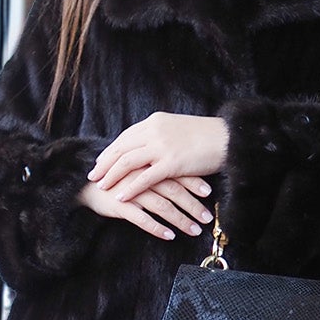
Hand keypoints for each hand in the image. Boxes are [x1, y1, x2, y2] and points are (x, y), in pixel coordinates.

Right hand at [77, 168, 213, 240]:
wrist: (84, 185)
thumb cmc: (115, 177)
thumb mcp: (136, 167)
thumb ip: (156, 169)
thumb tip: (181, 177)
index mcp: (148, 164)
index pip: (176, 172)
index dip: (193, 182)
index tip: (209, 193)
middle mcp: (142, 176)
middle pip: (174, 191)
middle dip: (193, 206)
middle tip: (207, 218)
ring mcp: (131, 191)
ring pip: (162, 206)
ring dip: (180, 220)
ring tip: (194, 230)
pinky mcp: (120, 206)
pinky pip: (142, 219)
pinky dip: (157, 228)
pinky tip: (169, 236)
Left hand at [86, 113, 229, 206]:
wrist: (227, 138)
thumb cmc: (206, 136)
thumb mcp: (178, 129)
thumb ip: (161, 135)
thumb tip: (148, 144)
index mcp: (155, 122)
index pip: (125, 137)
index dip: (111, 151)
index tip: (100, 161)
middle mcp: (155, 131)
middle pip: (121, 148)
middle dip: (105, 163)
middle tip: (93, 176)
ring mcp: (162, 147)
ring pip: (128, 162)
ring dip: (112, 175)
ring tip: (101, 187)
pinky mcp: (172, 163)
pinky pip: (145, 178)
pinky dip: (130, 188)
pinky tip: (120, 197)